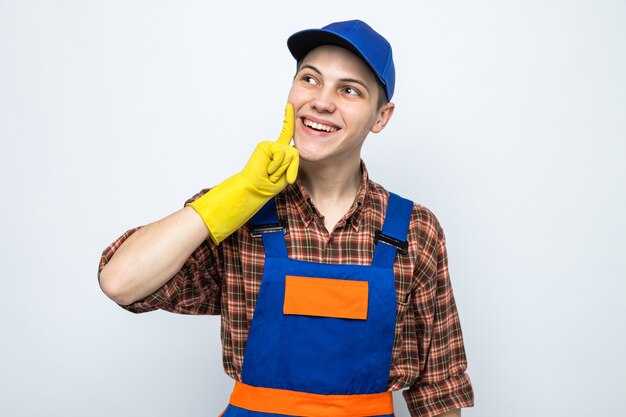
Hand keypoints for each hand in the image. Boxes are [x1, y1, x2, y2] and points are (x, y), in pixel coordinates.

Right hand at [188, 103, 298, 243]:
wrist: (253, 189)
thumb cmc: (268, 185)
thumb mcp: (286, 174)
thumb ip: (292, 162)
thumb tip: (294, 150)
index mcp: (279, 152)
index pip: (287, 134)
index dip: (288, 119)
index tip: (289, 105)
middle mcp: (275, 146)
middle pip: (294, 152)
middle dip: (290, 168)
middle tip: (276, 176)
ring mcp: (269, 145)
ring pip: (289, 153)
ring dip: (282, 168)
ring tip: (270, 174)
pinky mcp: (265, 146)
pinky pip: (281, 153)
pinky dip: (277, 165)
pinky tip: (268, 170)